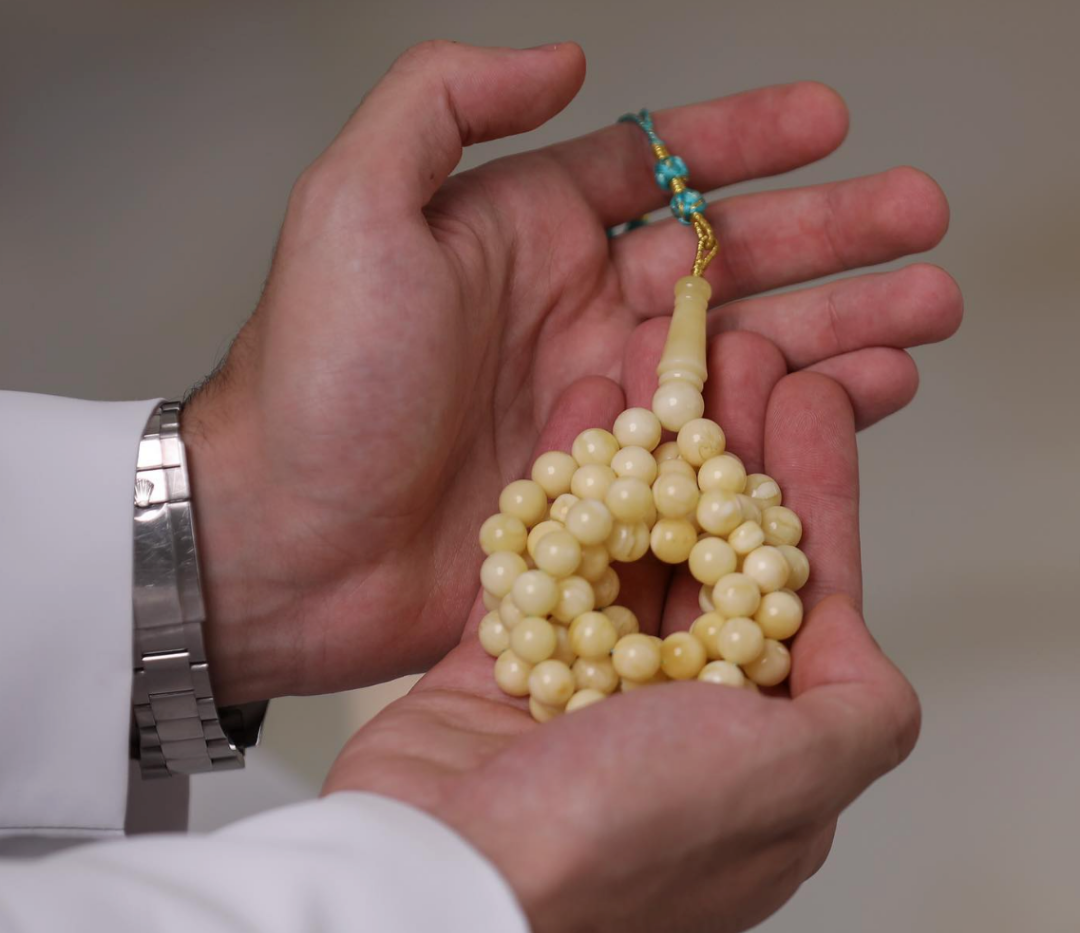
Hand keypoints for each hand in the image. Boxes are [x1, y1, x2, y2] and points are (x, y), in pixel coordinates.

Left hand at [182, 40, 959, 702]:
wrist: (288, 543)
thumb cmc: (312, 383)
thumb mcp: (353, 208)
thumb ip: (442, 104)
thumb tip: (561, 60)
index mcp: (523, 239)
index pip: (655, 171)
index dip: (744, 142)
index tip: (828, 122)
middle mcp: (570, 318)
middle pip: (727, 264)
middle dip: (830, 240)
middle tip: (921, 223)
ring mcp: (598, 410)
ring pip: (742, 357)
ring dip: (838, 330)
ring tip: (924, 313)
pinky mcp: (611, 496)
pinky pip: (722, 449)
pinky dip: (792, 424)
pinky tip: (861, 402)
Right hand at [323, 362, 920, 932]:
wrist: (440, 883)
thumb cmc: (620, 841)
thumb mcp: (787, 782)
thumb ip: (856, 711)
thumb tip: (847, 637)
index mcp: (754, 752)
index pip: (799, 593)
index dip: (815, 491)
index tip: (813, 400)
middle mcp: (670, 721)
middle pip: (712, 556)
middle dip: (728, 454)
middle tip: (733, 360)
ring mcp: (579, 693)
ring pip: (626, 547)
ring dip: (647, 455)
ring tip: (657, 364)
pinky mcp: (498, 672)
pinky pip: (539, 560)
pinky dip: (558, 488)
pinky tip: (577, 412)